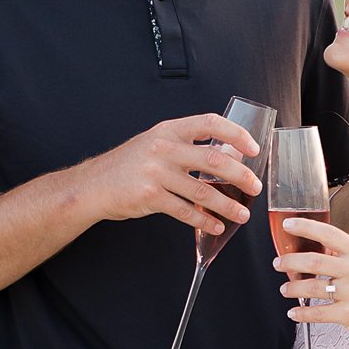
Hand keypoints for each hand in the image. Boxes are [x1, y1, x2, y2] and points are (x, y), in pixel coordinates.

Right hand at [85, 113, 262, 235]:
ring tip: (242, 214)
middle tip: (255, 187)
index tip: (253, 148)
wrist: (93, 185)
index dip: (235, 134)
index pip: (209, 122)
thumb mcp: (156, 143)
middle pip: (213, 159)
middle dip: (240, 175)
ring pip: (202, 191)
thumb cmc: (129, 165)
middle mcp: (163, 148)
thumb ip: (186, 146)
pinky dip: (204, 221)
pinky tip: (216, 226)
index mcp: (169, 130)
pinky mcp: (149, 197)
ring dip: (227, 204)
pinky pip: (185, 211)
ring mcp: (155, 173)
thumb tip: (228, 156)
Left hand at [275, 218, 348, 348]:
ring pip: (312, 288)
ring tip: (285, 288)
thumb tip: (317, 249)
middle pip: (314, 262)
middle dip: (290, 262)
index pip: (329, 234)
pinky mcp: (348, 314)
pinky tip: (294, 312)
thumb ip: (345, 255)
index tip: (288, 224)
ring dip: (293, 288)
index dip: (305, 227)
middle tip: (279, 263)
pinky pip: (318, 313)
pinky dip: (302, 313)